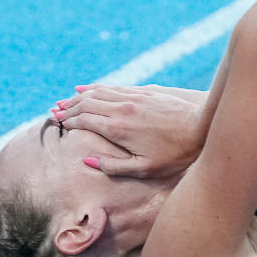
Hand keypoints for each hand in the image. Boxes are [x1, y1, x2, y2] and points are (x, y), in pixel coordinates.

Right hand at [52, 84, 206, 177]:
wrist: (202, 127)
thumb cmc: (176, 153)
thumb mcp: (144, 169)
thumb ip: (114, 166)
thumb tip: (87, 160)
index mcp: (118, 128)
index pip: (84, 120)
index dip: (68, 121)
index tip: (57, 122)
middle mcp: (121, 109)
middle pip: (86, 103)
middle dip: (68, 107)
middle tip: (55, 112)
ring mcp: (133, 98)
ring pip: (98, 92)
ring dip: (78, 96)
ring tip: (65, 100)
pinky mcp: (144, 92)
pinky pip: (112, 87)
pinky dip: (96, 88)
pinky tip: (87, 88)